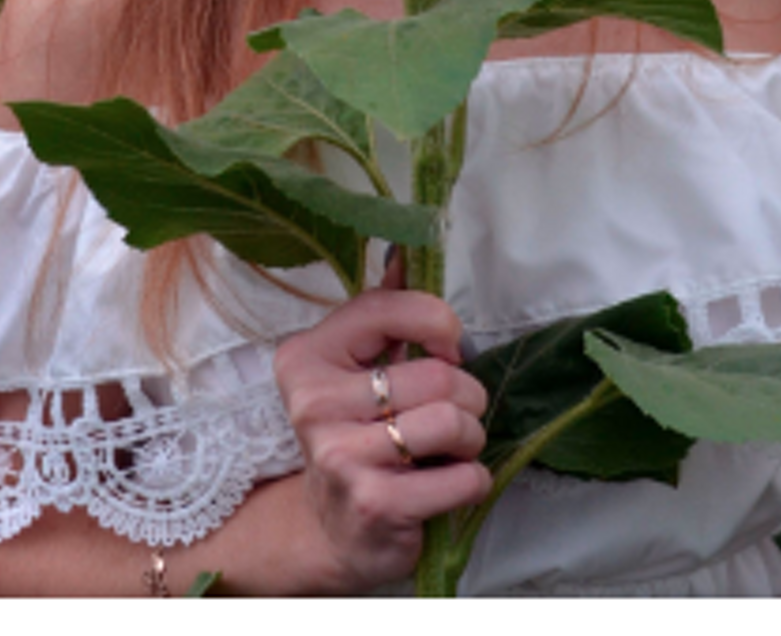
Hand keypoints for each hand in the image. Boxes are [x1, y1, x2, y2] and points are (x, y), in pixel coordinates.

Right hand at [272, 286, 491, 593]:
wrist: (330, 529)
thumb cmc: (355, 435)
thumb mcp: (354, 368)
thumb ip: (382, 313)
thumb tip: (405, 251)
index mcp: (307, 356)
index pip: (388, 308)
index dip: (437, 322)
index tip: (448, 347)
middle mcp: (314, 402)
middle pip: (436, 374)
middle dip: (466, 394)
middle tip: (456, 412)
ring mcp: (341, 455)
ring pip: (450, 421)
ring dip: (472, 436)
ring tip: (455, 447)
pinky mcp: (374, 503)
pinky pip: (461, 477)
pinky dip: (473, 479)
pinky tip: (453, 481)